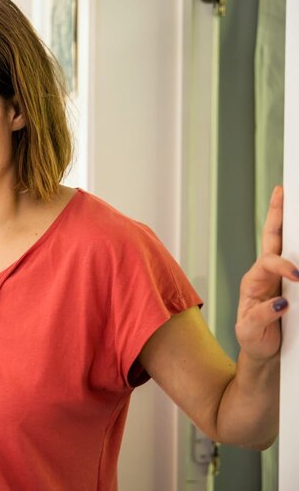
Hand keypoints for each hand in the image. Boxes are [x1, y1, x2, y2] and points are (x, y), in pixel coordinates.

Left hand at [236, 186, 298, 361]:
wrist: (263, 350)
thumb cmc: (254, 337)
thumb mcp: (250, 332)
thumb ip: (261, 317)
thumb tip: (280, 302)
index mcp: (252, 282)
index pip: (267, 263)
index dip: (283, 265)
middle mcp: (264, 274)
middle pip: (272, 239)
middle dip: (277, 214)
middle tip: (283, 192)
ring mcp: (278, 276)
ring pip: (285, 244)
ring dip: (290, 222)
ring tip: (291, 200)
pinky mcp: (292, 284)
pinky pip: (298, 260)